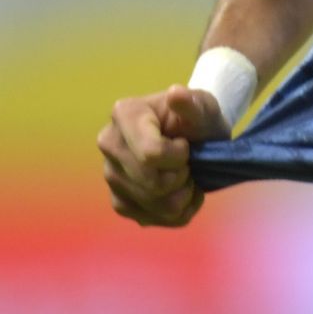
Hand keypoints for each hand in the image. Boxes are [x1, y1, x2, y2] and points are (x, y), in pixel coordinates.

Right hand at [98, 84, 226, 227]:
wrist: (195, 137)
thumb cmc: (198, 118)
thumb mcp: (204, 107)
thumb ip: (192, 103)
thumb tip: (177, 93)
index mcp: (124, 114)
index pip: (151, 155)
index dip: (179, 156)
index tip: (186, 144)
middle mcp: (109, 143)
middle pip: (151, 183)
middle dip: (181, 177)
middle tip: (189, 162)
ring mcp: (110, 175)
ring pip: (153, 205)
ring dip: (181, 195)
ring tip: (186, 176)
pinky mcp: (119, 201)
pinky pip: (150, 219)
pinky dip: (175, 212)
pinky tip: (180, 192)